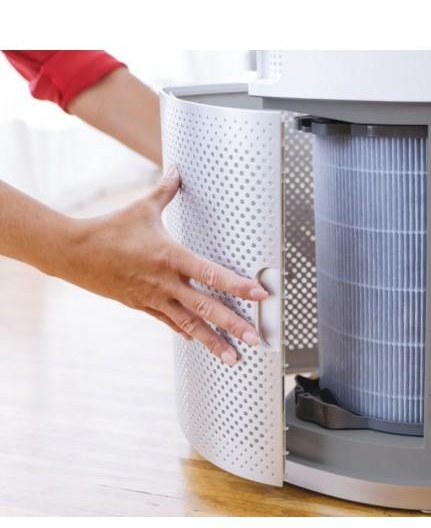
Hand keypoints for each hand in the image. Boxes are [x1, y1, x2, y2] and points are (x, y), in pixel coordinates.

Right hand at [58, 167, 267, 365]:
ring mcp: (154, 298)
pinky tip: (200, 344)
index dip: (237, 284)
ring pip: (190, 324)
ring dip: (213, 342)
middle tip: (256, 340)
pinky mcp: (143, 306)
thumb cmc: (110, 228)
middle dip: (233, 324)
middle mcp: (165, 282)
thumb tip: (178, 169)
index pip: (210, 273)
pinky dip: (186, 333)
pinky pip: (170, 322)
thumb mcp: (142, 208)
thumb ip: (166, 191)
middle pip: (205, 307)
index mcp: (170, 256)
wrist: (73, 253)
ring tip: (234, 359)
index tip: (260, 294)